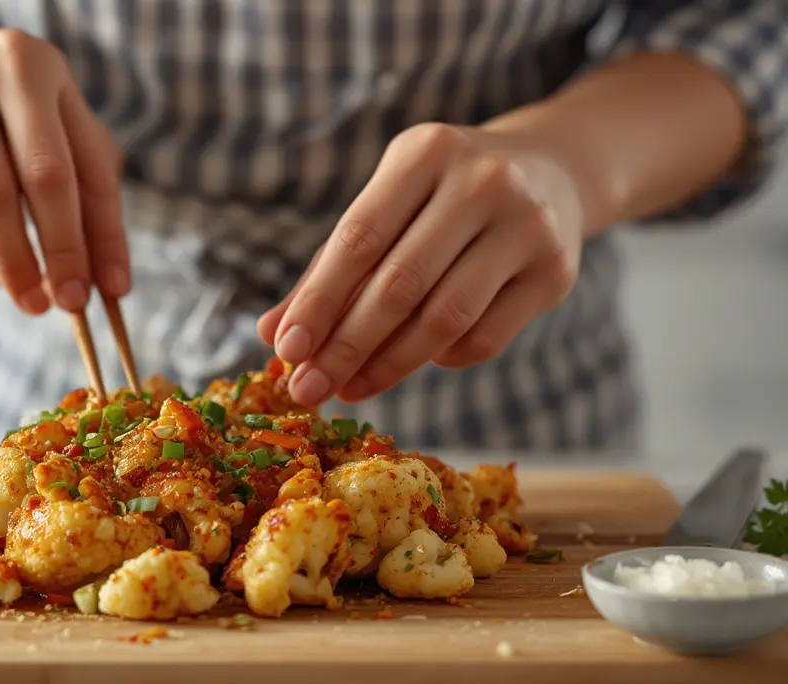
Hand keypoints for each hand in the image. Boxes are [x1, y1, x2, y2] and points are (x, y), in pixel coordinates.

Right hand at [0, 30, 127, 313]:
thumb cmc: (22, 114)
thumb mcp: (67, 133)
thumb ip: (93, 202)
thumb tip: (109, 284)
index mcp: (29, 66)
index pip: (68, 168)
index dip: (93, 235)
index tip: (108, 290)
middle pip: (12, 187)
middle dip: (46, 254)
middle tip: (65, 302)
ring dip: (6, 265)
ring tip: (31, 297)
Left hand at [257, 123, 583, 405]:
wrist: (554, 171)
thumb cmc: (441, 198)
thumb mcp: (386, 207)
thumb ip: (328, 267)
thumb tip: (270, 335)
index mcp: (425, 151)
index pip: (358, 238)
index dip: (318, 301)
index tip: (286, 351)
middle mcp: (482, 180)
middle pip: (399, 284)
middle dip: (345, 346)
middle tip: (308, 389)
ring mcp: (528, 225)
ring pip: (445, 318)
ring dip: (388, 365)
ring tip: (349, 388)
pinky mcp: (556, 272)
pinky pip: (485, 338)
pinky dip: (441, 359)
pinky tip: (417, 359)